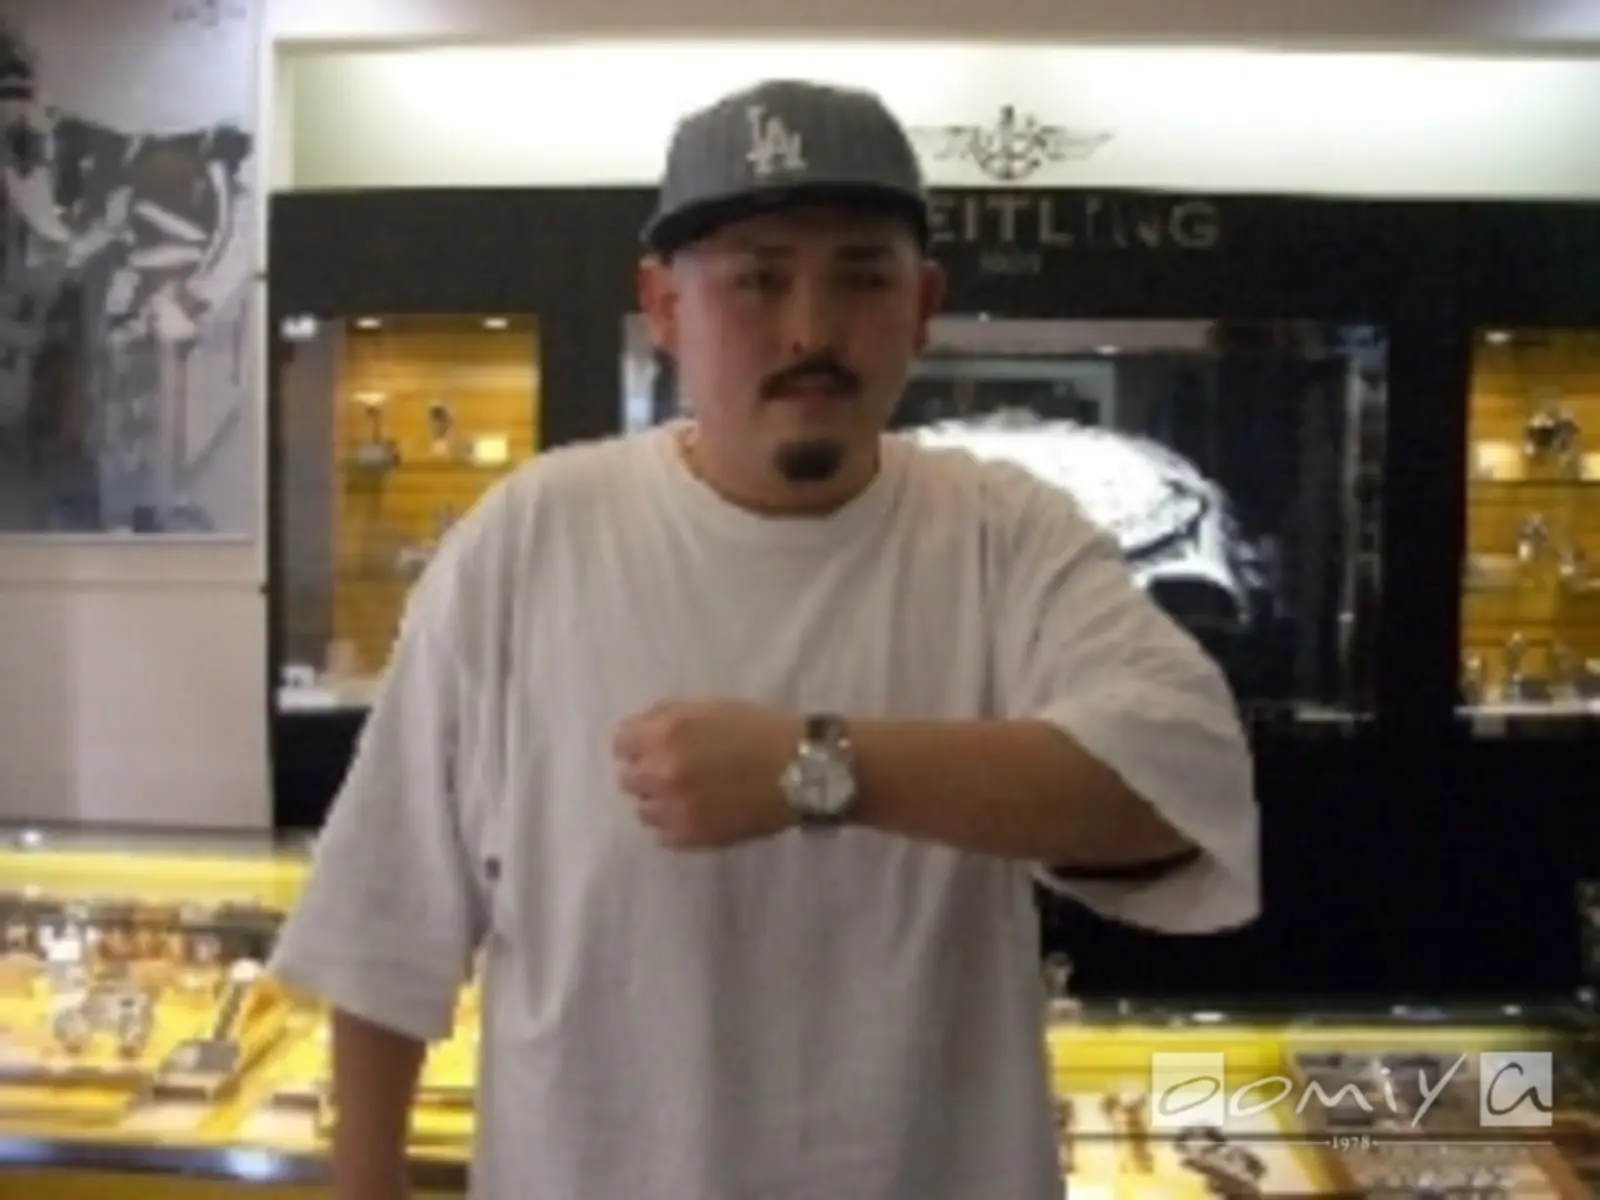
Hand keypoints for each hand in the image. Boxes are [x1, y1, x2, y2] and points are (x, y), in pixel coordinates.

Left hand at [613, 699, 799, 849]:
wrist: (803, 771)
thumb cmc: (761, 731)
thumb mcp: (711, 708)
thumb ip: (667, 717)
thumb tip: (637, 733)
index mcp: (666, 733)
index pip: (621, 742)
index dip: (637, 743)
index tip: (651, 747)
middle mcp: (662, 771)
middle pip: (628, 779)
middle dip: (646, 772)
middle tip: (675, 771)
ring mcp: (675, 808)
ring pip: (643, 810)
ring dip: (659, 801)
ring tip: (689, 795)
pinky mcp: (691, 837)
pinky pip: (662, 835)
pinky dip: (675, 824)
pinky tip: (698, 813)